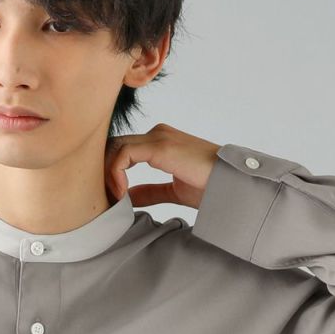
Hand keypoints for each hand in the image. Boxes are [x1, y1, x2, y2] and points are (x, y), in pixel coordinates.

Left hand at [105, 124, 221, 209]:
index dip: (110, 171)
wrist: (231, 185)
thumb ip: (150, 191)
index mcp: (160, 143)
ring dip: (107, 174)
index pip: (122, 149)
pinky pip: (123, 154)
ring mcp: (158, 137)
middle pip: (114, 145)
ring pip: (115, 147)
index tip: (110, 197)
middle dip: (103, 170)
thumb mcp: (173, 191)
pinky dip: (115, 172)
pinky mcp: (159, 146)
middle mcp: (157, 135)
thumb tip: (128, 197)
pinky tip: (121, 193)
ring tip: (113, 198)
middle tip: (103, 198)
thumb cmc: (210, 187)